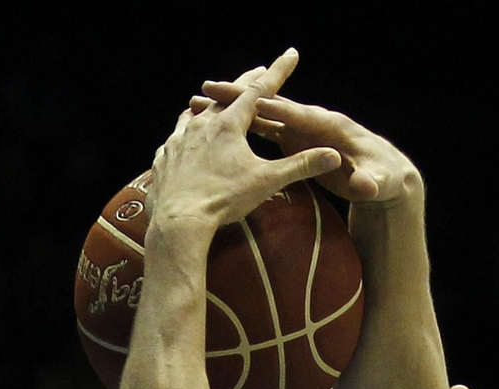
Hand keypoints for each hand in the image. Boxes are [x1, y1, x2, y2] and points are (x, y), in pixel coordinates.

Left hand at [147, 49, 341, 244]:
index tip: (290, 55)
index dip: (278, 72)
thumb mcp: (266, 182)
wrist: (178, 222)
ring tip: (211, 104)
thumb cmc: (224, 201)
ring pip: (195, 113)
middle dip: (245, 82)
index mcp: (230, 125)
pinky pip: (174, 139)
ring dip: (208, 106)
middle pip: (227, 96)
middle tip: (257, 72)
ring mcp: (179, 140)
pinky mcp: (164, 158)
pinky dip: (183, 133)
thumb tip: (334, 156)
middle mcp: (202, 124)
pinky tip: (183, 139)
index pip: (260, 90)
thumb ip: (300, 166)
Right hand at [191, 71, 418, 209]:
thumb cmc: (380, 178)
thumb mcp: (377, 182)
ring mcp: (300, 131)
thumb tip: (368, 186)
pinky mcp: (293, 141)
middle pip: (271, 107)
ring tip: (201, 103)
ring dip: (233, 110)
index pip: (296, 114)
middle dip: (240, 97)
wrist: (384, 175)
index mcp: (328, 126)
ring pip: (261, 116)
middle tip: (208, 88)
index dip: (274, 108)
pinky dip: (240, 126)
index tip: (248, 100)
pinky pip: (262, 130)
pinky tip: (217, 124)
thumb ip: (370, 182)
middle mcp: (311, 123)